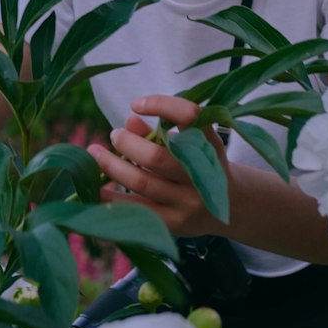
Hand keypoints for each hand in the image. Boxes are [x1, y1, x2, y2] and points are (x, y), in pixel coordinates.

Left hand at [88, 95, 230, 238]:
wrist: (233, 205)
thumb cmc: (202, 164)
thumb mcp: (191, 144)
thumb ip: (160, 132)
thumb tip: (129, 121)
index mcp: (210, 145)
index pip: (189, 116)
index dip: (161, 105)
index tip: (136, 103)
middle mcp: (202, 175)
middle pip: (157, 157)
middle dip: (127, 143)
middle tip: (113, 134)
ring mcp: (189, 202)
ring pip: (142, 183)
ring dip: (112, 167)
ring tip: (95, 153)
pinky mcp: (175, 224)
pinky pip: (137, 210)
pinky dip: (112, 199)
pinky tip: (95, 189)